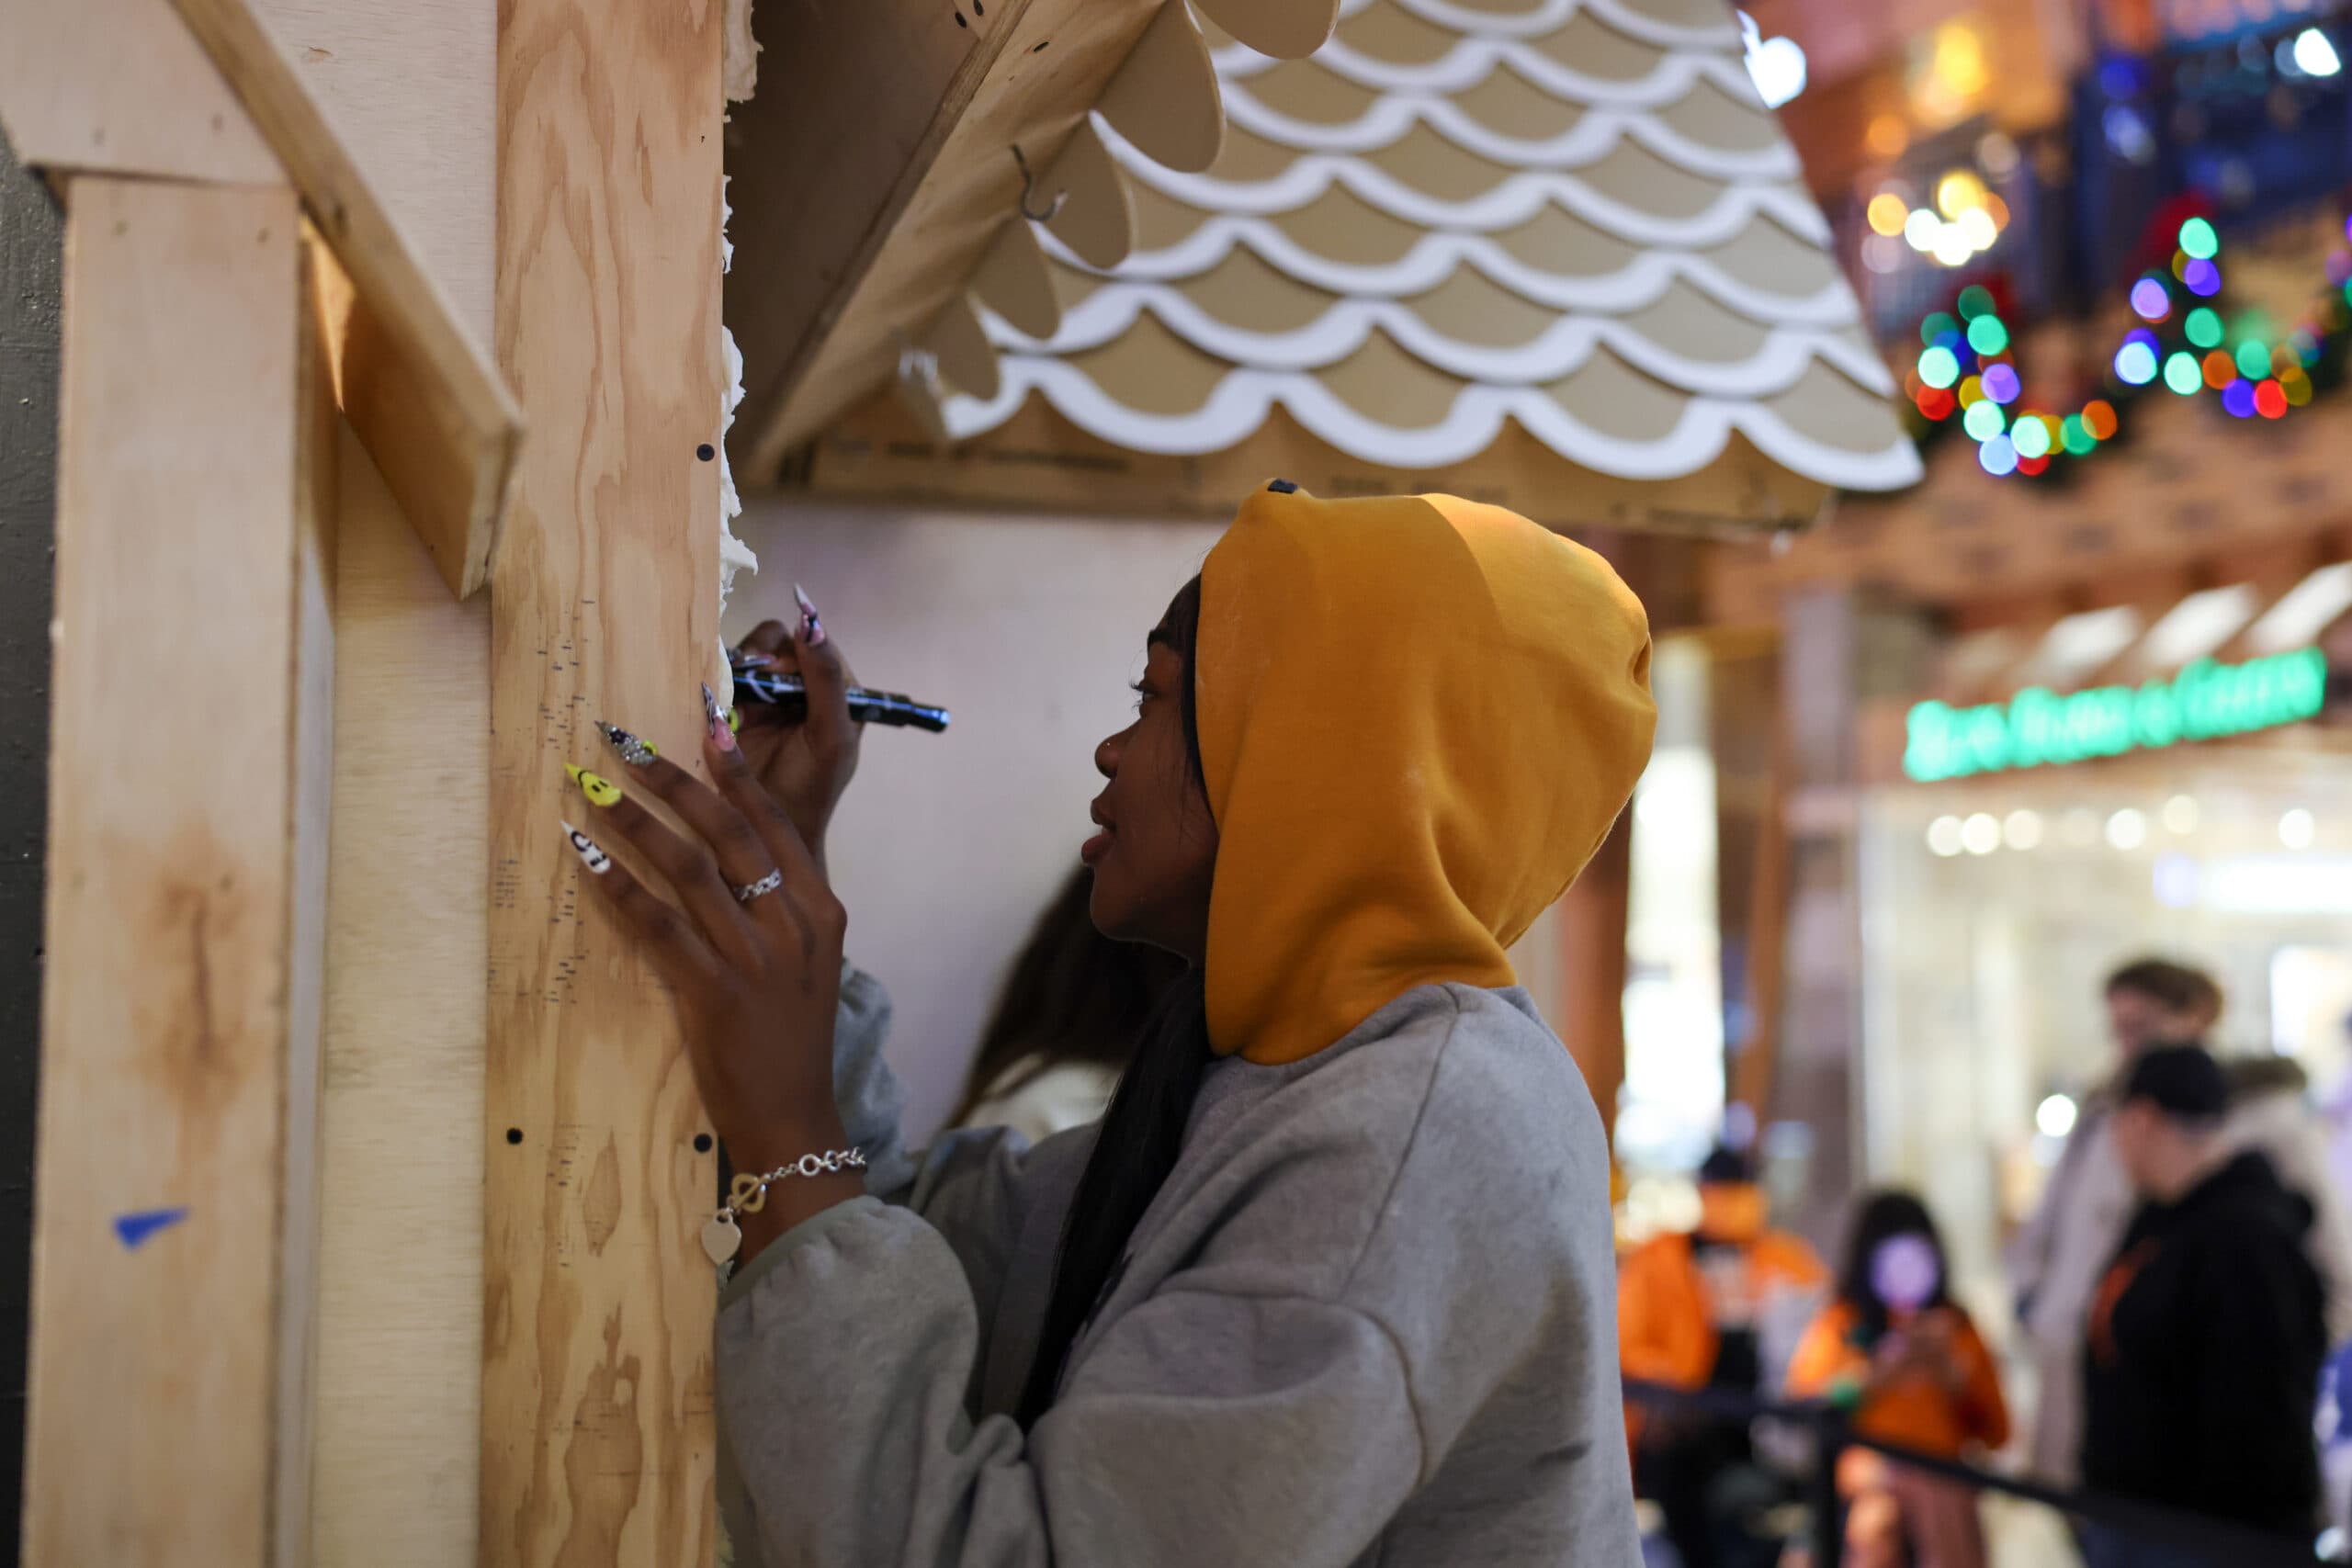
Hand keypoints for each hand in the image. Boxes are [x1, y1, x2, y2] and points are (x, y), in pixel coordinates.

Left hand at [566, 698, 860, 1260]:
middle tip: (623, 743)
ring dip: (633, 821)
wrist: (794, 1116)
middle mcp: (793, 924)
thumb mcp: (806, 964)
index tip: (704, 726)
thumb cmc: (791, 1040)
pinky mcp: (714, 992)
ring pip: (688, 868)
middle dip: (672, 780)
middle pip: (728, 832)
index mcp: (820, 910)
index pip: (774, 824)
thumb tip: (727, 857)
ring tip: (592, 787)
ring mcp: (755, 958)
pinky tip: (585, 856)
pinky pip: (658, 924)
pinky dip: (617, 885)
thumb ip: (779, 909)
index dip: (735, 774)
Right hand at [731, 587, 859, 871]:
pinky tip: (716, 703)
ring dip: (737, 668)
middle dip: (762, 655)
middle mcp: (801, 687)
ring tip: (733, 698)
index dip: (796, 647)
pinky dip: (717, 682)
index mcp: (836, 690)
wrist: (764, 837)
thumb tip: (810, 620)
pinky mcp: (732, 707)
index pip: (815, 640)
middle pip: (777, 641)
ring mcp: (765, 696)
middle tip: (750, 682)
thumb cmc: (808, 789)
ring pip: (747, 655)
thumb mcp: (828, 736)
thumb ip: (825, 680)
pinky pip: (722, 677)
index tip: (778, 670)